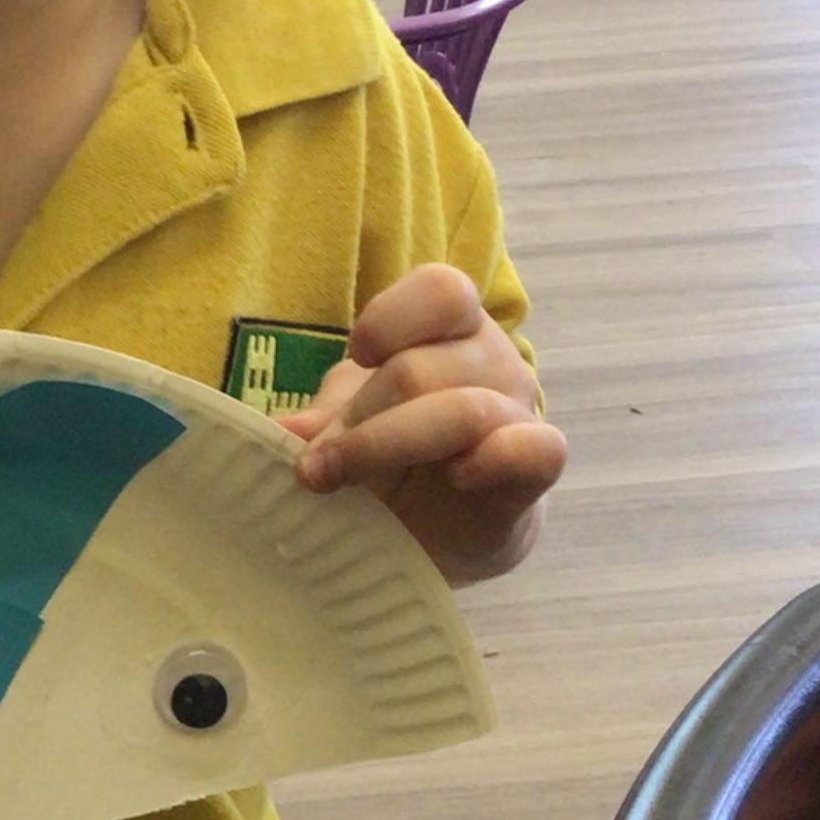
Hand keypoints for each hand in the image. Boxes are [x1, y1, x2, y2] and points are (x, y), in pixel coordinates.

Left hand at [288, 266, 565, 585]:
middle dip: (356, 419)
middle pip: (420, 369)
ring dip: (384, 447)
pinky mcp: (533, 471)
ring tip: (334, 481)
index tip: (357, 355)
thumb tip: (282, 431)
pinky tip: (457, 478)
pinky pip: (537, 450)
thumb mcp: (350, 424)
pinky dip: (494, 459)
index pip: (440, 291)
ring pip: (463, 412)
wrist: (440, 529)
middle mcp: (491, 360)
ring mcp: (518, 412)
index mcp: (451, 328)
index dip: (390, 317)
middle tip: (314, 465)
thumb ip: (323, 419)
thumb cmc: (394, 454)